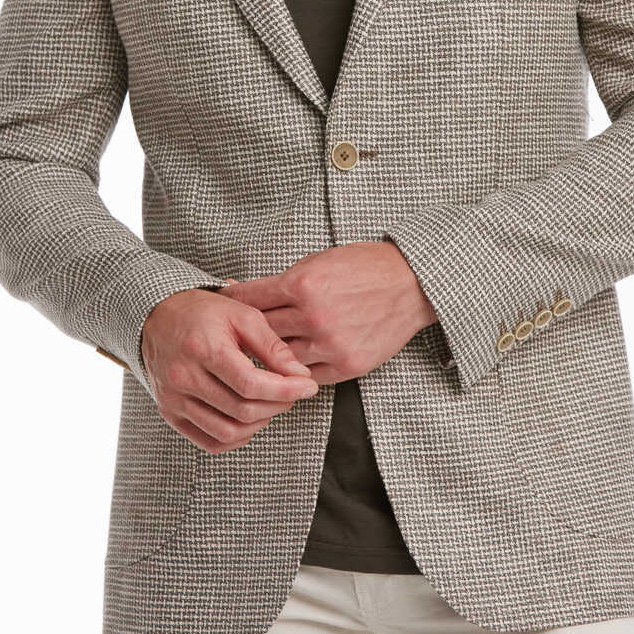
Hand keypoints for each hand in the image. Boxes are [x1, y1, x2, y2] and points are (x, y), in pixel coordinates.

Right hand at [141, 287, 318, 453]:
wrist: (158, 316)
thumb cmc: (204, 313)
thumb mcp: (243, 316)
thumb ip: (272, 347)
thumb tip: (301, 376)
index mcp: (202, 348)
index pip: (251, 384)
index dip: (286, 390)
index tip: (307, 386)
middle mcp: (182, 377)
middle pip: (242, 410)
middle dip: (278, 404)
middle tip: (292, 391)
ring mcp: (173, 399)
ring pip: (228, 432)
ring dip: (260, 422)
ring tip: (271, 403)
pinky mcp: (170, 413)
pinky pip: (210, 442)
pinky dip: (237, 437)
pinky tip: (248, 418)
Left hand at [219, 241, 436, 386]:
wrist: (413, 284)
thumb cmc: (366, 266)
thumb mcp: (320, 260)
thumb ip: (284, 281)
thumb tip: (244, 291)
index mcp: (303, 283)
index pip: (250, 298)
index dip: (231, 302)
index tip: (219, 306)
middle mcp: (314, 316)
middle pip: (261, 331)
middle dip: (243, 332)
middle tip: (227, 337)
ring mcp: (331, 344)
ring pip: (280, 358)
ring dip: (266, 357)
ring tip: (252, 356)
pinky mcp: (347, 365)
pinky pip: (307, 374)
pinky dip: (296, 369)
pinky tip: (287, 365)